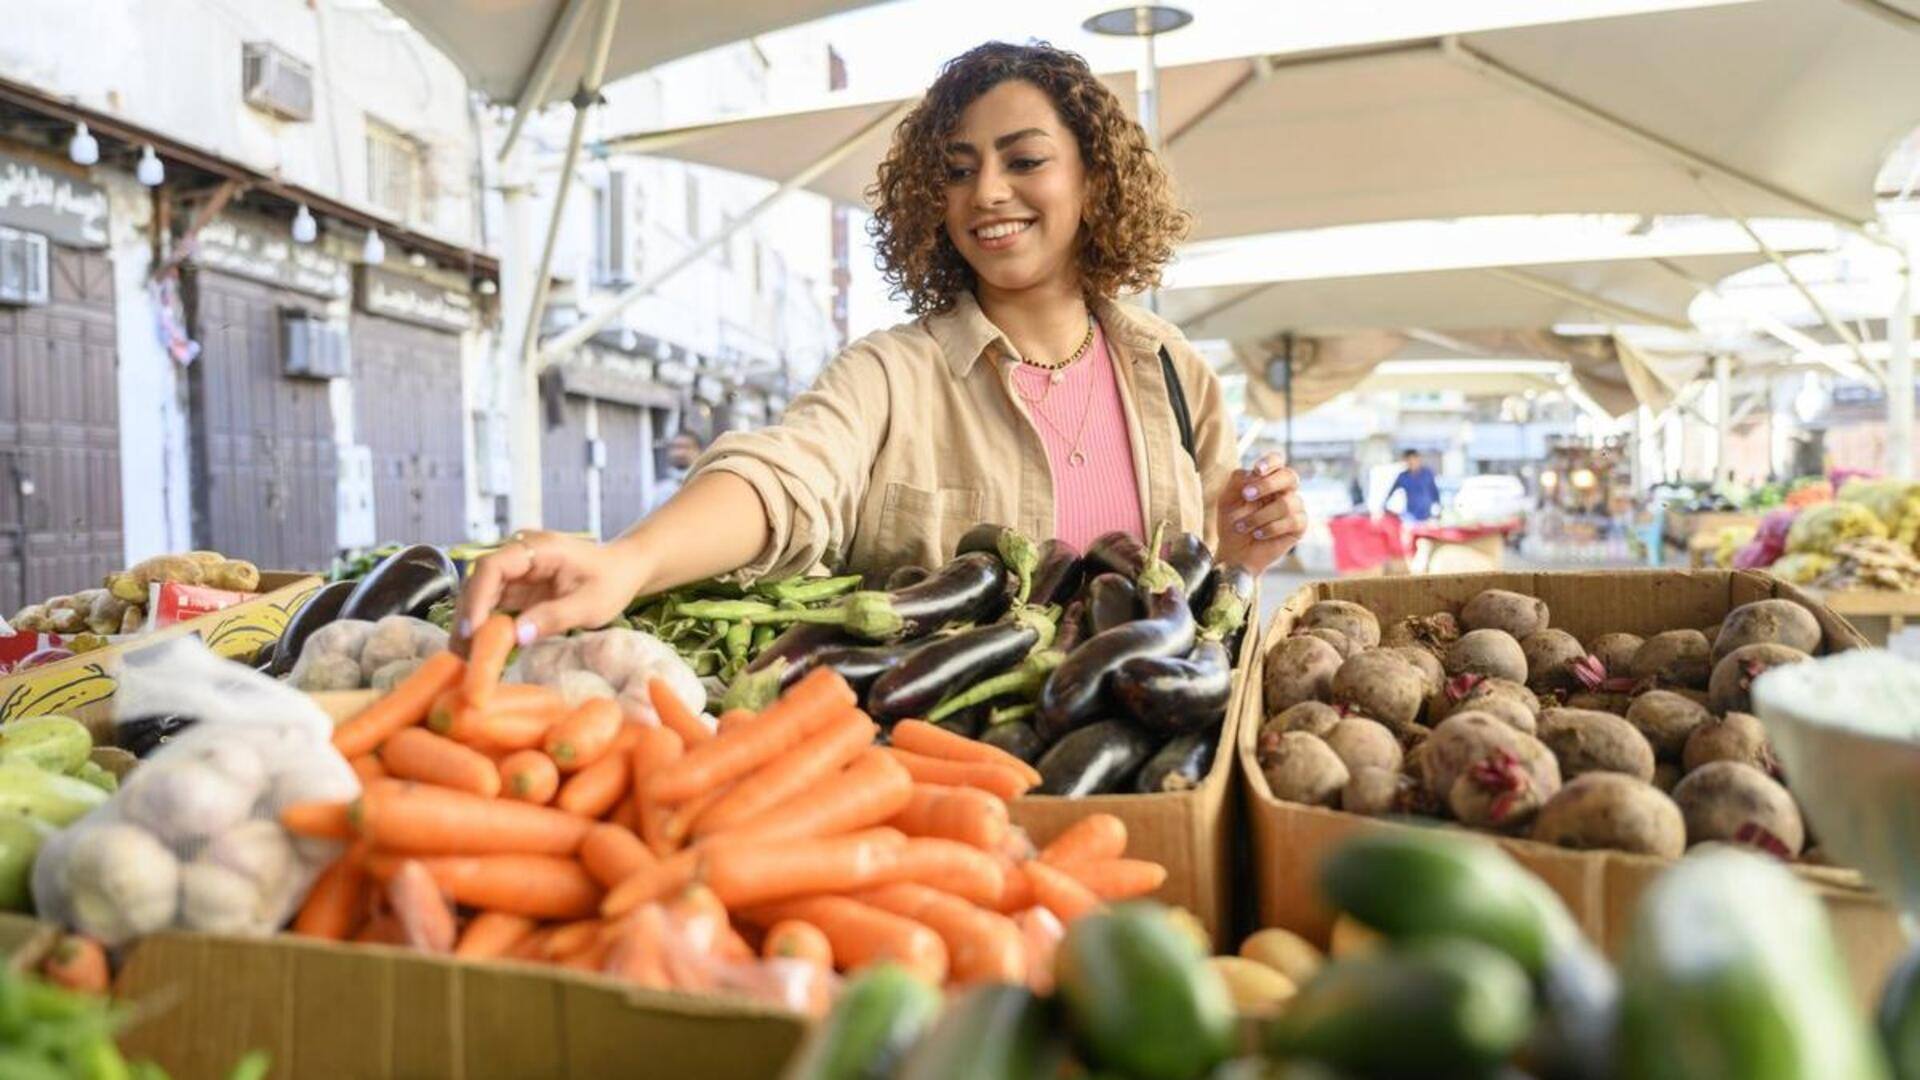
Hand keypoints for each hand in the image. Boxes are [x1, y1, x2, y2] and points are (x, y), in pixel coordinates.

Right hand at [452, 530, 648, 651]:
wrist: (623, 570)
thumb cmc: (612, 582)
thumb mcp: (591, 605)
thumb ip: (554, 617)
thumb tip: (516, 636)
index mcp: (539, 549)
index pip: (493, 567)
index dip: (477, 597)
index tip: (472, 630)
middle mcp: (520, 554)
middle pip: (480, 582)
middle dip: (468, 617)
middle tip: (463, 654)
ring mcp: (517, 570)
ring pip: (480, 595)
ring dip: (471, 625)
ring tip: (466, 658)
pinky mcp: (517, 587)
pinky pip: (492, 605)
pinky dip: (484, 627)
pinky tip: (479, 651)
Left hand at [1215, 453, 1306, 573]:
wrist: (1235, 553)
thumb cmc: (1232, 523)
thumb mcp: (1227, 499)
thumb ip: (1238, 480)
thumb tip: (1255, 474)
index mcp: (1268, 479)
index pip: (1277, 460)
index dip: (1270, 462)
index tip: (1257, 470)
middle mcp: (1284, 490)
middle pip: (1290, 476)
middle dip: (1267, 485)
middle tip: (1246, 495)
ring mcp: (1295, 507)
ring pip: (1287, 503)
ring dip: (1260, 515)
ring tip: (1244, 526)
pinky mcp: (1299, 526)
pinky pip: (1292, 521)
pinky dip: (1271, 528)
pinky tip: (1258, 534)